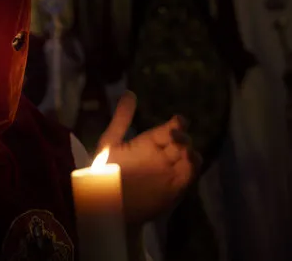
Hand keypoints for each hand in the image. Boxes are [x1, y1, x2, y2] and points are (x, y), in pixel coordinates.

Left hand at [97, 91, 201, 225]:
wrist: (104, 203)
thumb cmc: (104, 173)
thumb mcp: (110, 143)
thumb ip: (121, 119)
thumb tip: (130, 93)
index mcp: (149, 143)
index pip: (169, 129)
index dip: (178, 123)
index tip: (179, 120)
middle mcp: (162, 156)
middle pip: (182, 142)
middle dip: (182, 137)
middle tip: (175, 135)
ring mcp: (169, 172)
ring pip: (190, 158)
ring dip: (190, 152)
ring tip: (182, 149)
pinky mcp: (174, 188)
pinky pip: (189, 176)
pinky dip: (192, 168)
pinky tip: (186, 162)